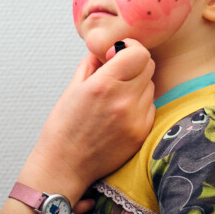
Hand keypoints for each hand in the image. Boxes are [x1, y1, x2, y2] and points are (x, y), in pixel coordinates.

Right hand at [15, 40, 154, 207]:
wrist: (65, 166)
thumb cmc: (64, 129)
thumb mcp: (72, 89)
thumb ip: (91, 64)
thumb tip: (105, 50)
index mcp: (103, 85)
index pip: (138, 52)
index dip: (130, 48)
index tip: (118, 53)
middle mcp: (124, 100)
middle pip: (148, 66)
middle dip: (134, 64)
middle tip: (118, 72)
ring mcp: (136, 119)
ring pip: (151, 86)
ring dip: (138, 84)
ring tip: (117, 96)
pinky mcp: (142, 133)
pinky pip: (150, 107)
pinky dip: (140, 104)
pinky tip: (121, 112)